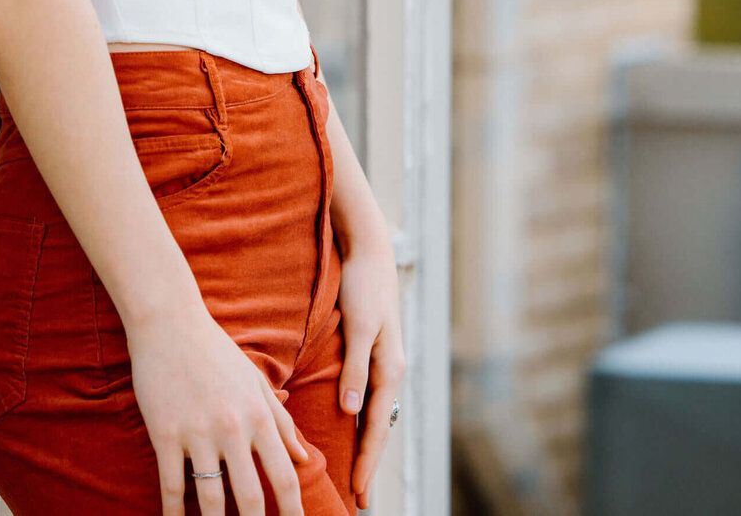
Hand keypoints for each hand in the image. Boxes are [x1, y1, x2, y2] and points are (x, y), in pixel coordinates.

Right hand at [126, 302, 308, 515]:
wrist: (169, 322)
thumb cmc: (215, 351)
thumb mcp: (256, 381)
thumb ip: (282, 420)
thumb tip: (304, 457)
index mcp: (259, 415)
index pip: (284, 477)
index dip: (293, 513)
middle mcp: (233, 428)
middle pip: (250, 499)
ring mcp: (198, 433)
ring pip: (211, 500)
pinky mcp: (166, 433)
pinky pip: (172, 486)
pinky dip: (174, 514)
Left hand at [334, 237, 405, 509]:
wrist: (369, 249)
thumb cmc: (364, 285)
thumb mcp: (359, 326)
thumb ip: (355, 367)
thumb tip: (351, 412)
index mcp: (389, 368)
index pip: (377, 426)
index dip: (367, 460)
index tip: (357, 492)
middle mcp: (388, 370)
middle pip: (378, 427)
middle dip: (369, 463)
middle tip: (359, 500)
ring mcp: (380, 362)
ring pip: (373, 415)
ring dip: (365, 445)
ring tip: (356, 476)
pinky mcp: (369, 352)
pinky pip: (365, 397)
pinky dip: (360, 420)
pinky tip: (350, 429)